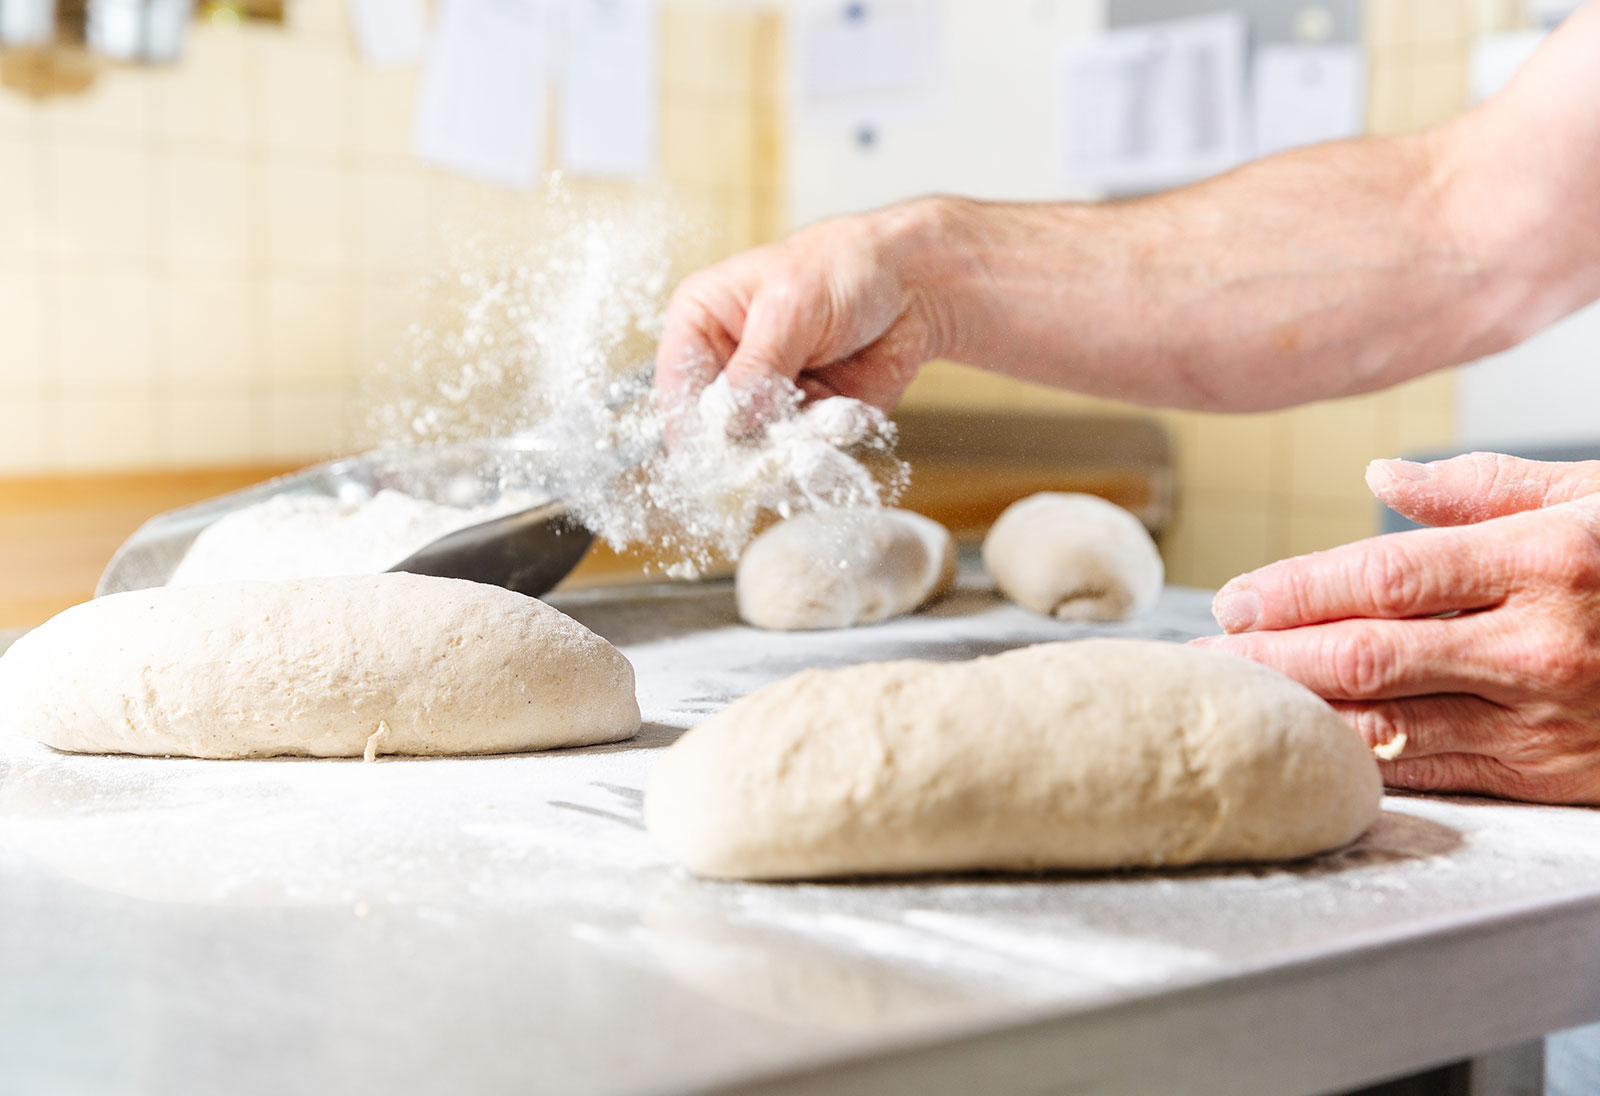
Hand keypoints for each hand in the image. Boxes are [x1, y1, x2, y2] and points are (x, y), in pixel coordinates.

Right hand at [652, 200, 957, 429]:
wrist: (913, 284)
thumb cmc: (844, 267)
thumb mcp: (793, 305)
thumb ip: (759, 365)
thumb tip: (727, 419)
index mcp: (701, 323)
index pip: (677, 387)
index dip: (690, 428)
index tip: (712, 460)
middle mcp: (726, 369)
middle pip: (715, 433)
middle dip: (751, 445)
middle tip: (783, 441)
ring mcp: (766, 402)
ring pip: (762, 452)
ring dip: (798, 444)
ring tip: (832, 413)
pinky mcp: (805, 425)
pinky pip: (807, 455)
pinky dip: (831, 439)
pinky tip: (849, 410)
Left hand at [1193, 452, 1599, 804]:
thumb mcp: (1594, 498)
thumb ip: (1484, 487)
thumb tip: (1383, 470)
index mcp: (1545, 557)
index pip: (1384, 574)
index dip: (1296, 589)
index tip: (1236, 597)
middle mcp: (1540, 640)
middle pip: (1367, 653)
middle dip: (1273, 656)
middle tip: (1210, 654)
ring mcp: (1546, 715)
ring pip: (1389, 720)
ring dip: (1301, 712)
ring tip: (1240, 699)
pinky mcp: (1552, 773)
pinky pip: (1434, 767)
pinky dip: (1362, 756)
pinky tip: (1311, 743)